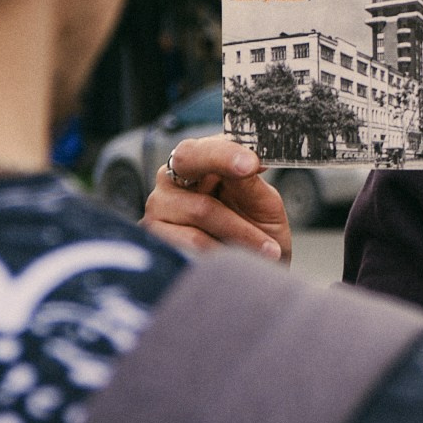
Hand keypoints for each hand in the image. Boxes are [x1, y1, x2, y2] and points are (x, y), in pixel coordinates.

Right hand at [141, 135, 290, 262]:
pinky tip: (237, 258)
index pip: (202, 146)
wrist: (249, 277)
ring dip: (243, 232)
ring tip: (267, 249)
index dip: (224, 152)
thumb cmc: (259, 234)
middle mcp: (172, 180)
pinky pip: (192, 242)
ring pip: (201, 210)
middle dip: (225, 167)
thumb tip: (251, 156)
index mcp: (200, 161)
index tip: (251, 163)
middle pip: (187, 162)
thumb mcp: (263, 206)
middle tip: (258, 193)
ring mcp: (159, 208)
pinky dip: (224, 251)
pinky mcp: (155, 238)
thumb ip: (251, 182)